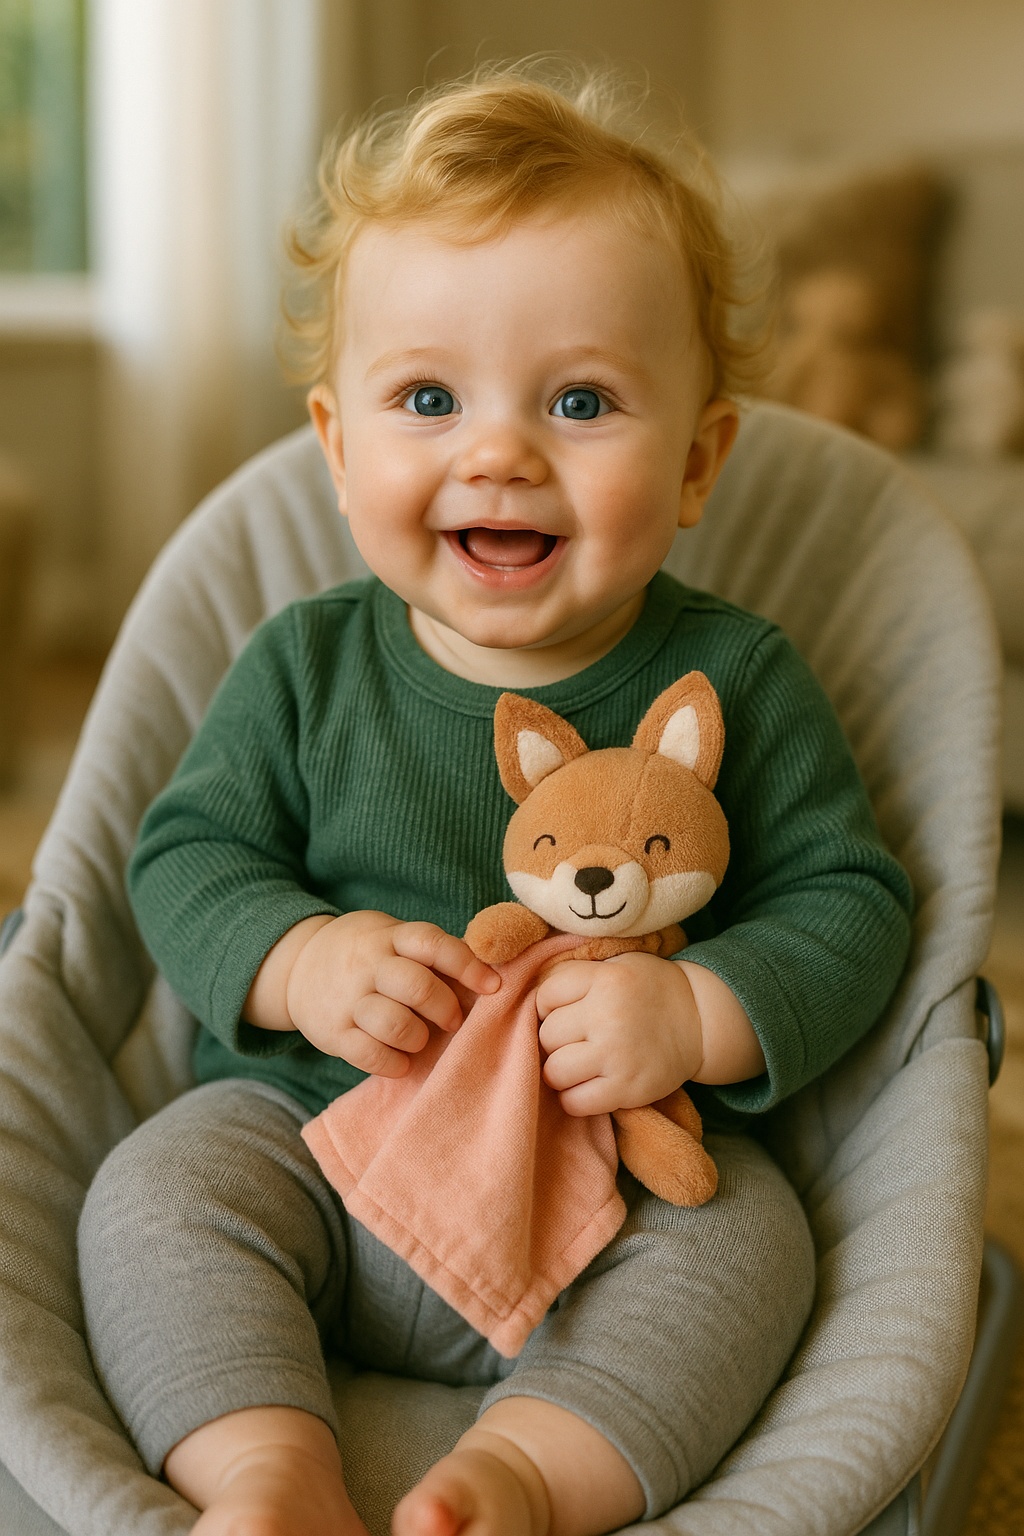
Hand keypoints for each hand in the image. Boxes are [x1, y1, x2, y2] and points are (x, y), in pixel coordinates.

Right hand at [280, 910, 498, 1075]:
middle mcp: (368, 965)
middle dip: (445, 1008)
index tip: (493, 987)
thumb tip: (492, 971)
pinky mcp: (333, 1033)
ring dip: (418, 1037)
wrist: (296, 965)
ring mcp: (348, 999)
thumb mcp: (392, 937)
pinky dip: (394, 1063)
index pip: (433, 944)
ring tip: (420, 1039)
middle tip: (452, 1020)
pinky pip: (368, 1054)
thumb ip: (432, 952)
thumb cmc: (366, 955)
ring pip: (393, 1022)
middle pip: (416, 986)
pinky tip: (402, 1061)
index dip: (468, 965)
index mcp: (390, 938)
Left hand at [536, 952, 702, 1116]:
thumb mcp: (616, 966)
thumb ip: (576, 976)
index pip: (545, 996)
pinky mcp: (627, 1089)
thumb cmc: (649, 991)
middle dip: (555, 1040)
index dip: (549, 1007)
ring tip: (578, 1064)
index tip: (565, 1011)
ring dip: (561, 1071)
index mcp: (605, 980)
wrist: (700, 1021)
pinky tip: (587, 1086)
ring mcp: (618, 1056)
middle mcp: (609, 1016)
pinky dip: (574, 1098)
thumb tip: (527, 998)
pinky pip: (575, 1103)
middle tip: (576, 1040)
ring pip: (554, 1072)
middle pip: (547, 1036)